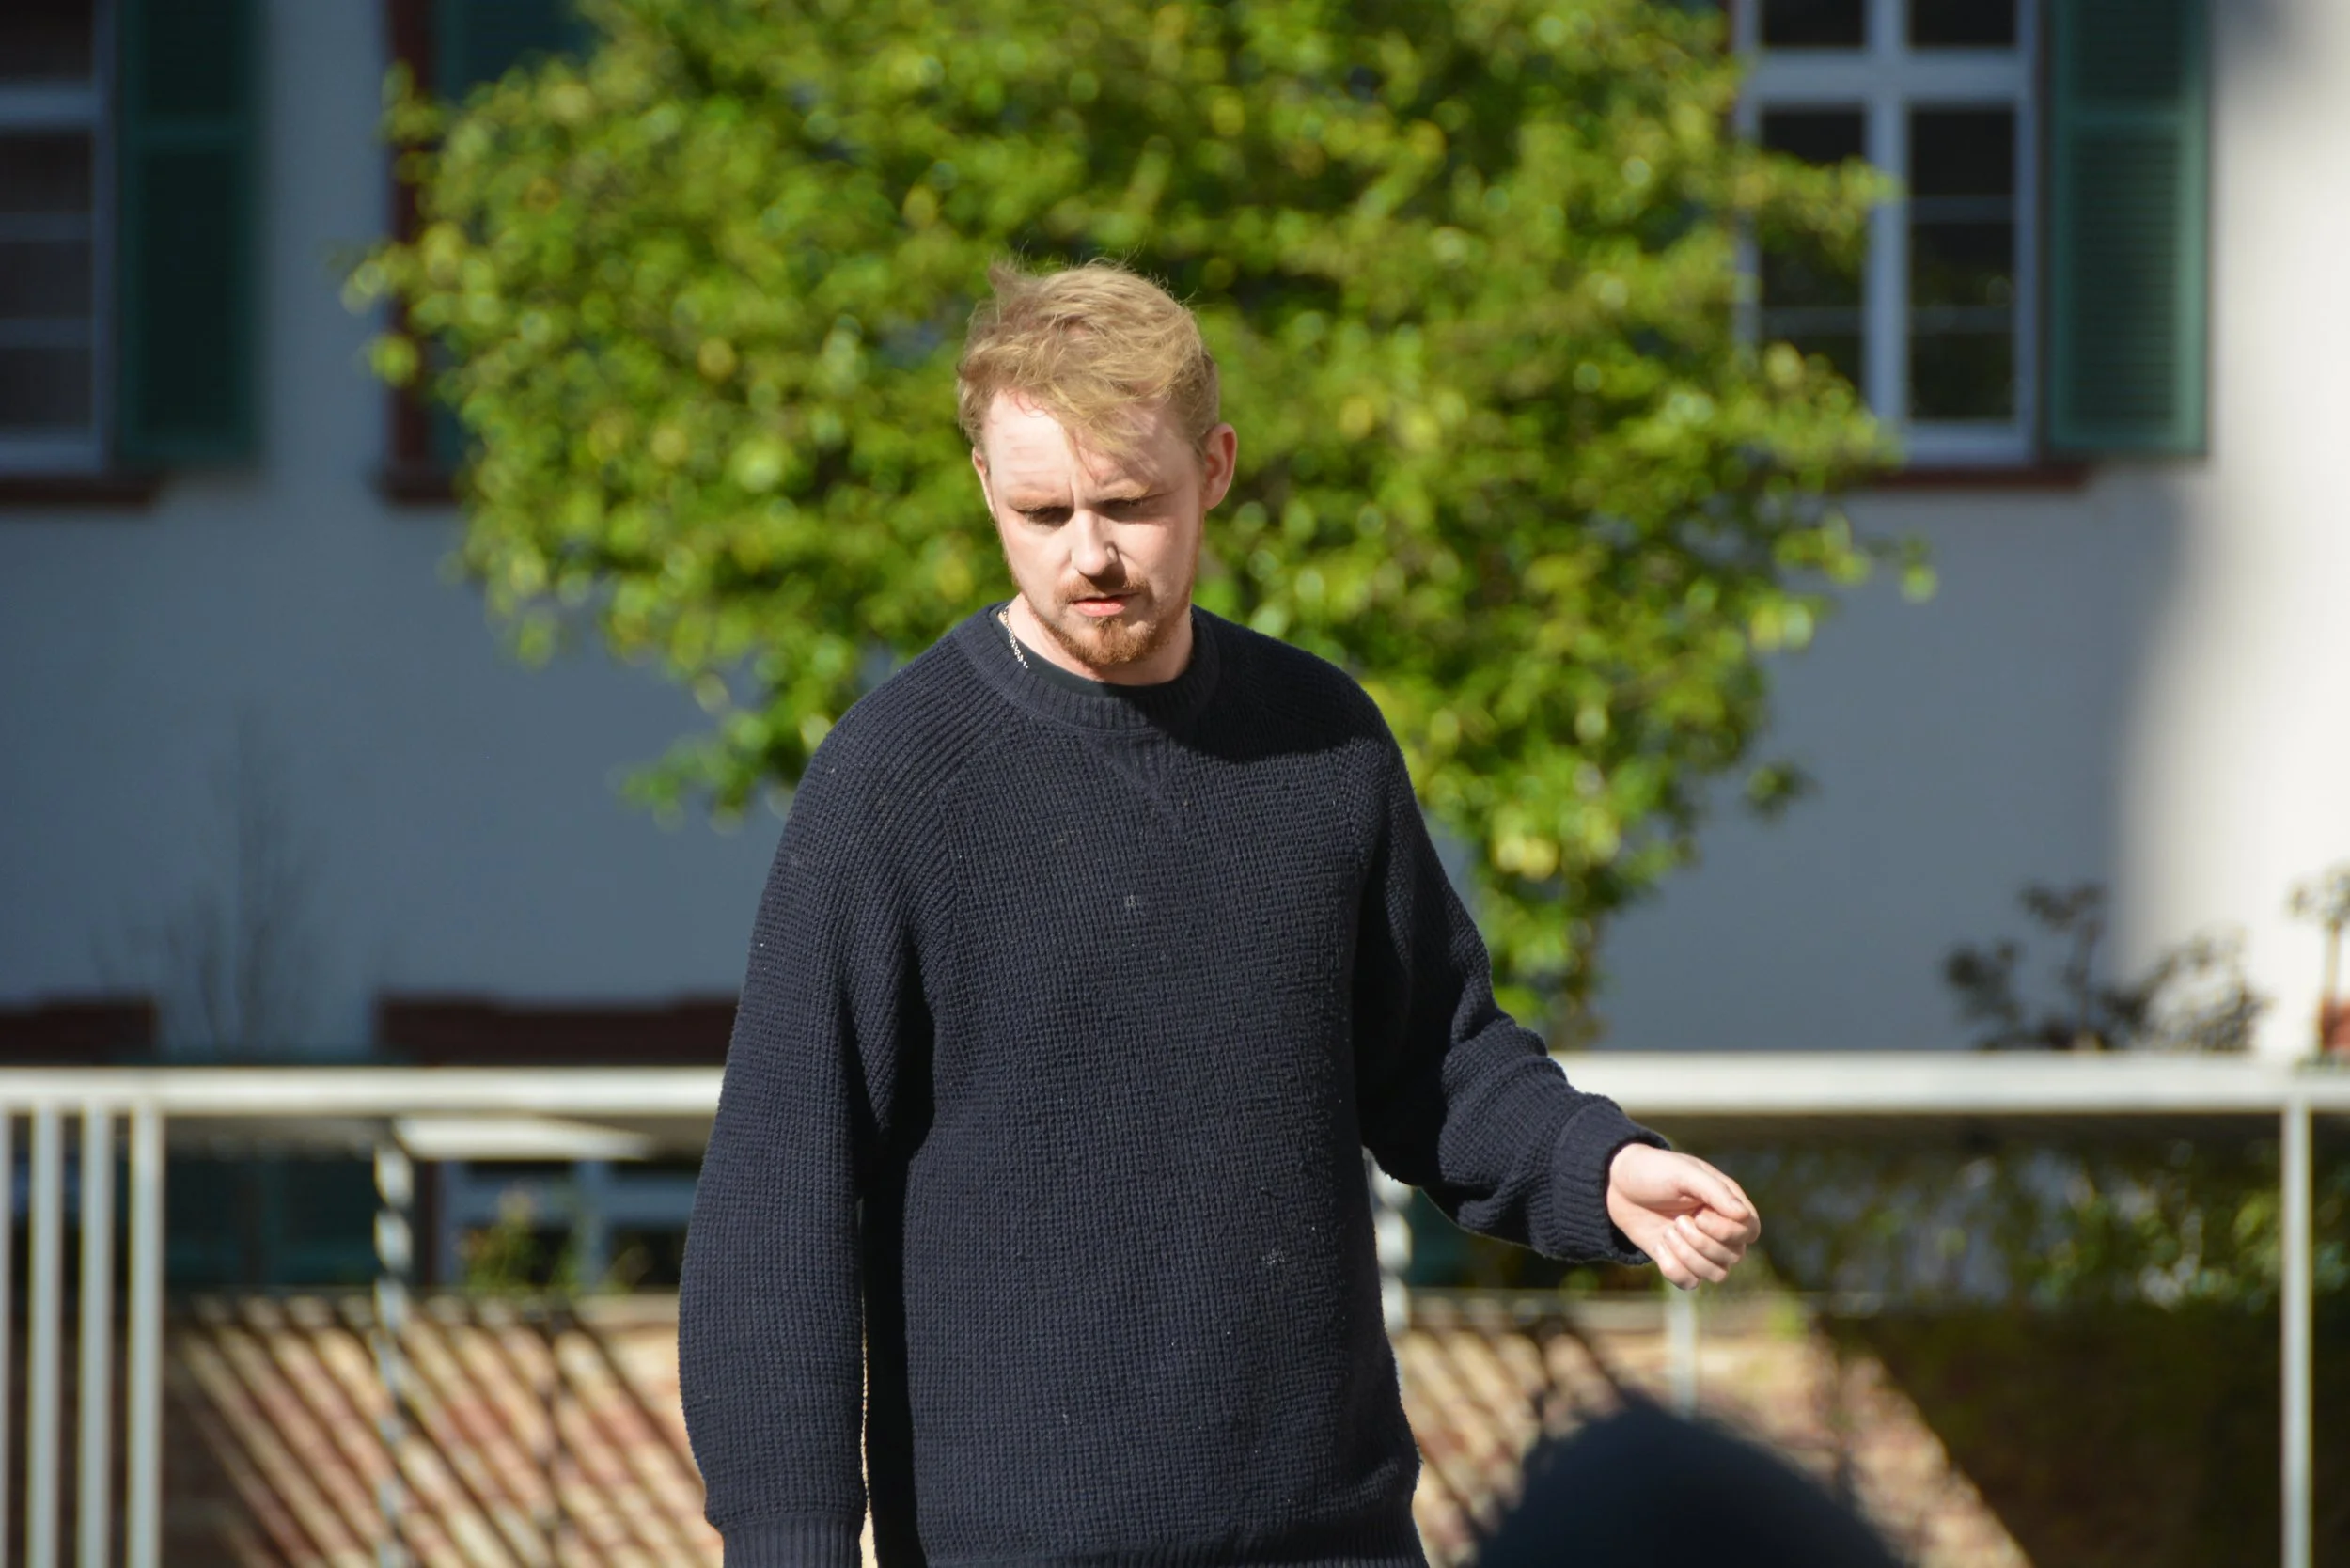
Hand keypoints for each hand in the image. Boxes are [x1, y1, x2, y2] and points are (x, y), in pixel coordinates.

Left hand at [1604, 1143, 1760, 1290]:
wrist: (1616, 1184)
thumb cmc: (1654, 1171)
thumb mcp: (1684, 1173)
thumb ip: (1715, 1192)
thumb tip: (1743, 1216)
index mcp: (1726, 1203)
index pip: (1750, 1231)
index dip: (1728, 1232)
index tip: (1700, 1215)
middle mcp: (1719, 1228)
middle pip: (1733, 1256)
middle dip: (1702, 1243)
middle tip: (1677, 1221)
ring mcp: (1700, 1247)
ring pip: (1716, 1274)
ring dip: (1689, 1257)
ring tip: (1667, 1233)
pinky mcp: (1679, 1261)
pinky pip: (1690, 1282)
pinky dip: (1674, 1269)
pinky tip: (1659, 1246)